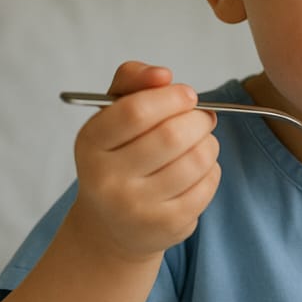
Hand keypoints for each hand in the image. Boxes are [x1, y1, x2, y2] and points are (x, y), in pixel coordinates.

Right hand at [71, 61, 220, 260]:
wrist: (111, 225)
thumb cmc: (117, 157)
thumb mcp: (111, 115)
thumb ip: (132, 81)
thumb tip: (162, 75)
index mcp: (90, 144)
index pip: (136, 111)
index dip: (171, 97)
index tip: (187, 95)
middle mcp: (107, 180)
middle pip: (172, 136)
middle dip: (198, 119)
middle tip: (202, 117)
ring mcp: (137, 208)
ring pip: (196, 159)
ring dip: (208, 143)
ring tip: (200, 141)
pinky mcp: (166, 226)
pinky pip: (207, 184)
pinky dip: (211, 169)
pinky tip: (198, 169)